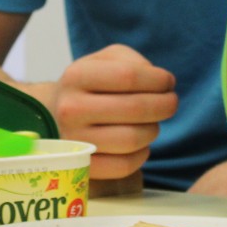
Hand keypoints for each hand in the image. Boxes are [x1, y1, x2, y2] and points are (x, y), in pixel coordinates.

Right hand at [43, 45, 177, 179]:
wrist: (55, 115)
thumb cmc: (90, 84)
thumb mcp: (104, 60)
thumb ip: (133, 62)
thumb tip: (162, 83)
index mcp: (76, 76)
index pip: (129, 76)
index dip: (158, 80)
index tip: (168, 82)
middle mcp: (71, 109)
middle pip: (135, 109)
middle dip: (164, 105)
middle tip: (171, 103)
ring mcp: (75, 141)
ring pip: (132, 139)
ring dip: (153, 130)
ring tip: (152, 122)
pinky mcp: (83, 167)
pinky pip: (124, 166)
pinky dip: (142, 155)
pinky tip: (141, 144)